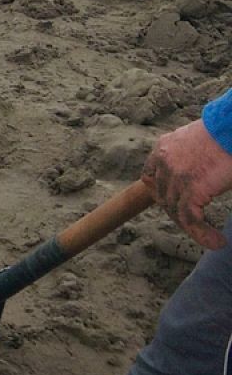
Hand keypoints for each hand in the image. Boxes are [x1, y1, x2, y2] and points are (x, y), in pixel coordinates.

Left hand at [142, 119, 231, 248]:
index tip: (174, 203)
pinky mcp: (191, 188)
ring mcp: (175, 175)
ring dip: (193, 228)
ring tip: (212, 238)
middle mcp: (164, 160)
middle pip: (163, 196)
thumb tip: (201, 171)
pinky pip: (190, 219)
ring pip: (176, 210)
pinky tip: (216, 241)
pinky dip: (202, 234)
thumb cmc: (226, 133)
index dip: (160, 192)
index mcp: (165, 146)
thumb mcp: (200, 141)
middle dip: (179, 211)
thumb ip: (192, 156)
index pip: (150, 175)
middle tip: (197, 223)